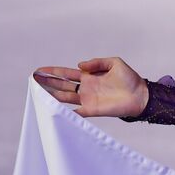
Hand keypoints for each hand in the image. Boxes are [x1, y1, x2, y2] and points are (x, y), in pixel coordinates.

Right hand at [32, 56, 146, 118]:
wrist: (141, 96)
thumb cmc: (130, 79)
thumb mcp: (114, 63)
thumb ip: (96, 62)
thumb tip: (79, 65)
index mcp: (89, 76)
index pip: (67, 74)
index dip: (53, 72)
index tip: (39, 70)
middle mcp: (86, 88)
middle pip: (62, 85)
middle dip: (48, 82)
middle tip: (33, 80)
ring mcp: (88, 100)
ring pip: (65, 97)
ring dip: (52, 95)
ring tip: (38, 92)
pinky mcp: (93, 110)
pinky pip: (76, 112)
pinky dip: (66, 112)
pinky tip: (54, 110)